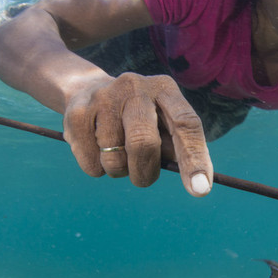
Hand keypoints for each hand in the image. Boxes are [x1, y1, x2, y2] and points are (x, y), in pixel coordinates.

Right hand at [62, 72, 213, 196]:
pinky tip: (97, 148)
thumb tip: (197, 183)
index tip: (201, 190)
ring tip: (117, 153)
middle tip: (144, 179)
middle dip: (146, 173)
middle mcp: (135, 87)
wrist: (85, 89)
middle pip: (144, 143)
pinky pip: (92, 164)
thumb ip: (176, 148)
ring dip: (120, 171)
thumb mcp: (161, 124)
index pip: (186, 123)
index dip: (195, 158)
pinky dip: (98, 169)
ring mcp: (103, 98)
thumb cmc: (137, 118)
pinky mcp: (76, 114)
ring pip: (115, 159)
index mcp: (164, 89)